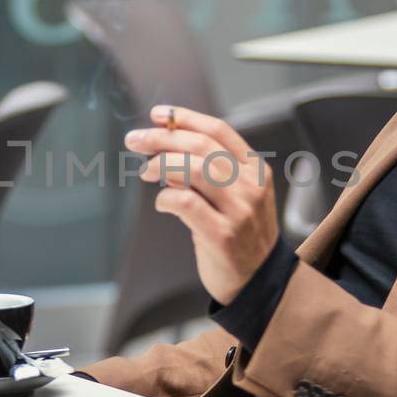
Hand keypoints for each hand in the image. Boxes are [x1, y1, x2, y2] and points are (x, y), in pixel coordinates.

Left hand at [126, 105, 278, 304]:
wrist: (259, 282)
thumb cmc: (240, 235)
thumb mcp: (235, 195)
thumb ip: (209, 171)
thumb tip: (166, 144)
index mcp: (255, 170)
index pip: (218, 130)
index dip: (185, 118)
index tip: (158, 115)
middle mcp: (250, 187)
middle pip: (201, 146)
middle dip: (162, 138)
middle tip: (136, 140)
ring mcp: (239, 211)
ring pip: (192, 169)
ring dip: (161, 164)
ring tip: (146, 171)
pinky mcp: (223, 235)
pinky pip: (185, 202)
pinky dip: (165, 197)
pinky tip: (162, 203)